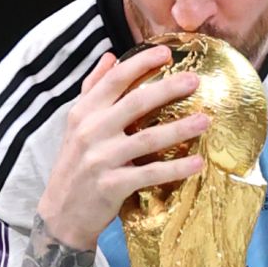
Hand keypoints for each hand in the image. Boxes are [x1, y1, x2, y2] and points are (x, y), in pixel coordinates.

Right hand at [37, 47, 211, 249]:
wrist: (61, 214)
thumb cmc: (74, 166)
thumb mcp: (76, 124)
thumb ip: (93, 89)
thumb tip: (110, 56)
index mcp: (84, 112)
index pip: (115, 79)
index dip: (141, 62)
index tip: (167, 52)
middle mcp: (91, 131)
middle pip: (136, 103)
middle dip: (168, 88)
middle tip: (195, 80)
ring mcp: (102, 158)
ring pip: (148, 138)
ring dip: (180, 128)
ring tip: (205, 120)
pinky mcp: (113, 185)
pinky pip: (150, 173)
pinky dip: (176, 169)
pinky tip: (197, 163)